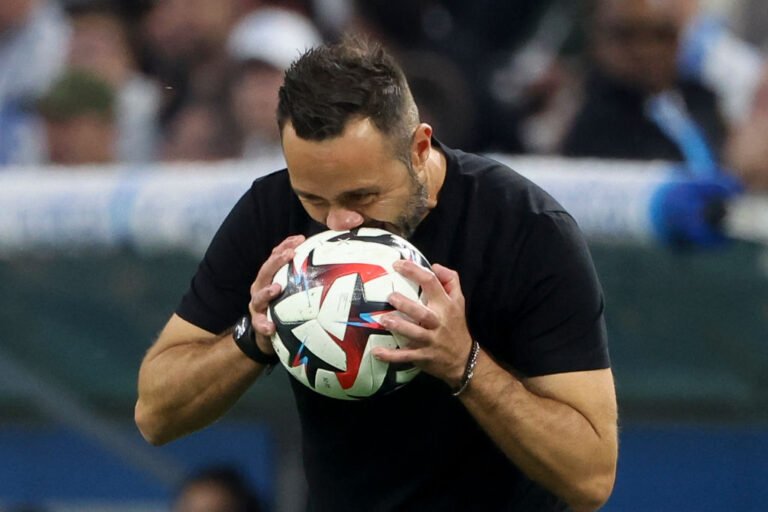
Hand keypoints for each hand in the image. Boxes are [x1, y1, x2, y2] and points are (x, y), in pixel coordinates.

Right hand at [248, 234, 305, 353]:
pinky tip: (271, 327)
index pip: (276, 256)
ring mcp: (257, 304)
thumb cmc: (285, 305)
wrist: (267, 330)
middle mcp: (261, 287)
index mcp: (271, 276)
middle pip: (266, 271)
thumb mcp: (293, 289)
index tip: (300, 238)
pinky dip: (264, 325)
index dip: (286, 245)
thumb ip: (306, 276)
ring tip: (276, 288)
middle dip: (277, 261)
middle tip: (290, 254)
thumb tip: (334, 262)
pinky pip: (260, 324)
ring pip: (259, 296)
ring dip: (267, 292)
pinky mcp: (257, 322)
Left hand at [372, 261, 473, 388]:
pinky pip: (405, 356)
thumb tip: (434, 266)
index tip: (398, 265)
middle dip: (405, 305)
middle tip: (390, 296)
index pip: (431, 283)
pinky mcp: (423, 356)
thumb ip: (450, 280)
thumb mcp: (459, 300)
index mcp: (445, 305)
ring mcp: (430, 340)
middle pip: (422, 312)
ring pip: (413, 333)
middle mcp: (438, 322)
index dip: (414, 271)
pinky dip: (391, 355)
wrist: (464, 359)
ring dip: (398, 326)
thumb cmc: (456, 325)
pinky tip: (376, 352)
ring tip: (383, 320)